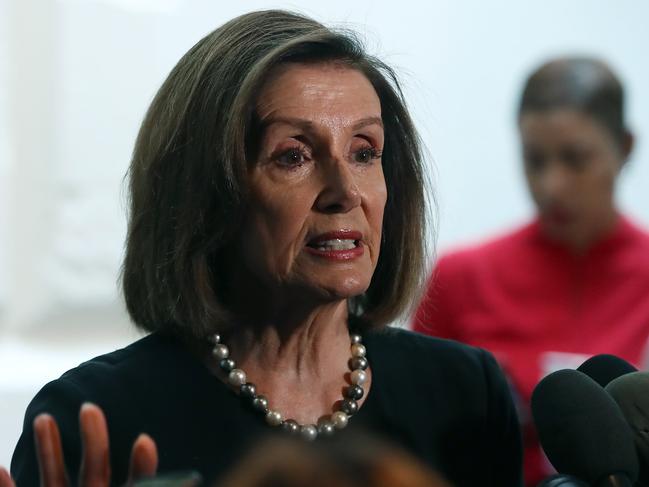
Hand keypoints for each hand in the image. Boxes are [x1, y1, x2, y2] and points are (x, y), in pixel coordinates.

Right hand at [0, 403, 157, 486]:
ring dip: (48, 448)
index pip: (136, 482)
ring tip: (43, 418)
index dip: (141, 465)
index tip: (145, 440)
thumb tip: (185, 481)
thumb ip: (147, 485)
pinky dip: (5, 486)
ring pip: (57, 476)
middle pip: (95, 467)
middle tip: (90, 407)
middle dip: (93, 438)